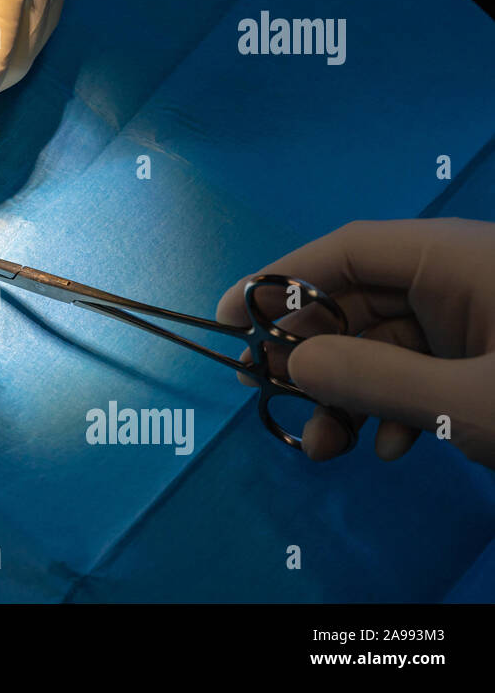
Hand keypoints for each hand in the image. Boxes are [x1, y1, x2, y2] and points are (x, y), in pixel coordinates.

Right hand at [217, 219, 494, 467]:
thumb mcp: (470, 402)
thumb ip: (378, 380)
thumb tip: (295, 364)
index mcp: (457, 259)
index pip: (348, 250)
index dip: (281, 281)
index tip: (228, 319)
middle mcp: (461, 278)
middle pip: (360, 300)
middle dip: (312, 352)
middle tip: (262, 388)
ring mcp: (477, 319)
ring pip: (387, 344)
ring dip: (349, 394)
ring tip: (324, 446)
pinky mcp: (486, 359)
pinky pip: (422, 370)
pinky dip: (396, 406)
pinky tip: (392, 447)